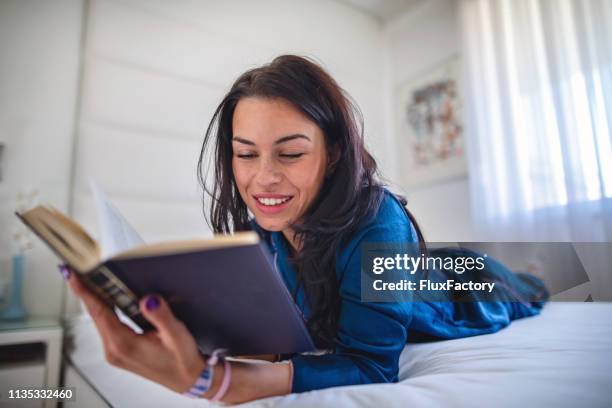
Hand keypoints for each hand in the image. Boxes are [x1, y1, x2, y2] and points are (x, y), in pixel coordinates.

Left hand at [63, 266, 204, 392]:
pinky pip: (108, 325)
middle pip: (96, 314)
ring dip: (96, 300)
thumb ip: (161, 316)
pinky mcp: (120, 351)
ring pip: (101, 319)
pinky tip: (109, 299)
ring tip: (92, 280)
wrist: (188, 379)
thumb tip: (148, 299)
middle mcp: (114, 350)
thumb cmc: (182, 360)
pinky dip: (106, 309)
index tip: (72, 275)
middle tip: (79, 270)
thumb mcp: (176, 335)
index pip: (98, 312)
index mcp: (123, 345)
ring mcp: (116, 351)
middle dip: (87, 291)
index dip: (85, 291)